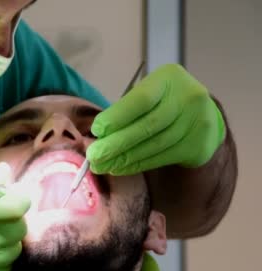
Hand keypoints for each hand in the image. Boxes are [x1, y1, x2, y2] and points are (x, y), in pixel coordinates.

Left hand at [86, 64, 225, 174]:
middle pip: (148, 126)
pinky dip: (136, 164)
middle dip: (116, 144)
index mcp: (169, 78)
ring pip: (154, 145)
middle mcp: (188, 98)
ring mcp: (197, 123)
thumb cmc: (161, 102)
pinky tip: (119, 168)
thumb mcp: (147, 93)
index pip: (142, 99)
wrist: (201, 114)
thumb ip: (126, 110)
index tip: (96, 131)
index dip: (117, 117)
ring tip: (101, 165)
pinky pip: (161, 158)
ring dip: (123, 158)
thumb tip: (99, 137)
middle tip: (93, 156)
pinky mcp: (197, 146)